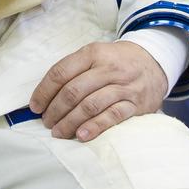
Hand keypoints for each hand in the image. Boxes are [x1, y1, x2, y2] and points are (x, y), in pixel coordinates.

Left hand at [28, 41, 167, 141]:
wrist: (153, 61)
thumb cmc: (116, 61)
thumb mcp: (95, 54)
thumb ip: (74, 70)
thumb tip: (46, 95)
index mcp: (92, 53)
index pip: (61, 72)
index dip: (44, 91)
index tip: (35, 106)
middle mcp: (107, 68)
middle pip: (73, 91)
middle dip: (55, 110)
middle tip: (46, 122)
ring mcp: (123, 86)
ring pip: (90, 105)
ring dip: (70, 122)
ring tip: (58, 132)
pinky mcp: (135, 104)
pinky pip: (112, 116)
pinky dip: (95, 127)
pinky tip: (81, 135)